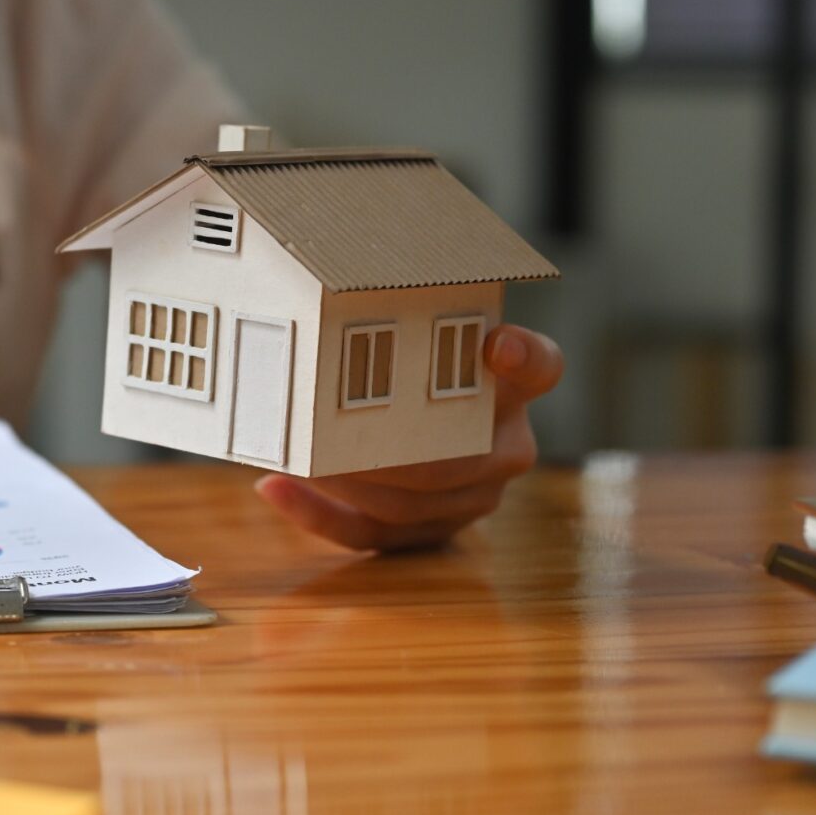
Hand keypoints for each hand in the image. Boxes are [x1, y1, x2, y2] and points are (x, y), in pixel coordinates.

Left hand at [253, 324, 563, 551]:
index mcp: (512, 390)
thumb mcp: (422, 347)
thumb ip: (406, 322)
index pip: (540, 365)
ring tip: (294, 455)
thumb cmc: (412, 379)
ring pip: (410, 503)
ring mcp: (471, 497)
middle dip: (388, 450)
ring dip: (345, 481)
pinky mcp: (428, 533)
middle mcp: (504, 447)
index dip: (524, 356)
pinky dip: (317, 515)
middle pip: (460, 458)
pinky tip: (275, 488)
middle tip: (327, 429)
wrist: (421, 444)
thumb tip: (336, 279)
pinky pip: (370, 535)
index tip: (496, 343)